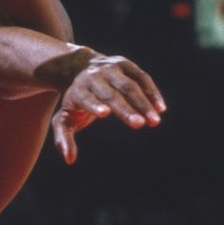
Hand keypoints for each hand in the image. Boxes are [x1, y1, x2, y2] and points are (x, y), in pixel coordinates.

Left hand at [51, 55, 165, 163]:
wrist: (79, 68)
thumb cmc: (75, 100)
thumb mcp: (64, 119)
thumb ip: (64, 138)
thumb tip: (69, 160)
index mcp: (78, 91)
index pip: (86, 98)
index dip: (95, 105)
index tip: (105, 113)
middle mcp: (94, 77)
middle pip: (110, 94)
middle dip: (125, 109)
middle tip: (139, 124)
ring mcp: (111, 68)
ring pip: (129, 85)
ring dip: (143, 103)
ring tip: (155, 121)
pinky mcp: (126, 64)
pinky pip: (142, 77)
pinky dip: (152, 92)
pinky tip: (160, 108)